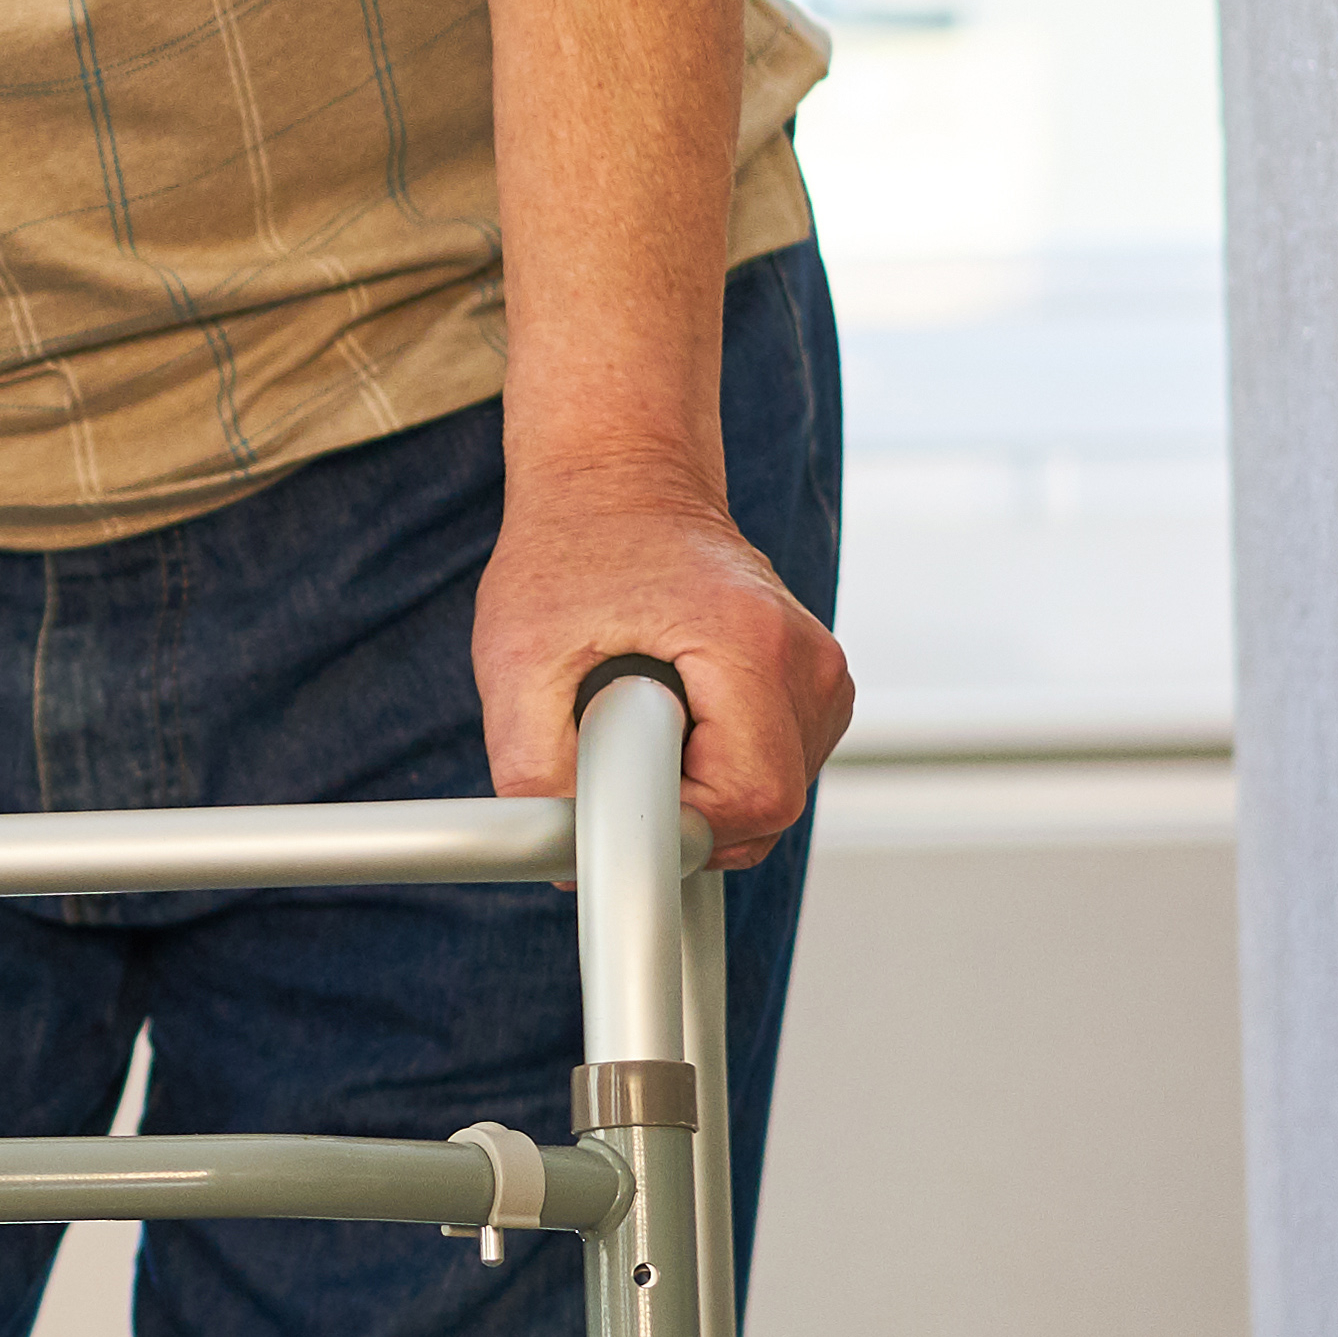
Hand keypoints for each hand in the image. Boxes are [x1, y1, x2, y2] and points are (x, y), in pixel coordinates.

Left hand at [472, 474, 853, 858]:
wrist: (619, 482)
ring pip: (773, 797)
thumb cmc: (570, 552)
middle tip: (612, 760)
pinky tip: (671, 721)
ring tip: (638, 722)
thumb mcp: (516, 656)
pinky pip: (773, 768)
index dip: (673, 827)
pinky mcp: (812, 688)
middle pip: (768, 808)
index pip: (748, 799)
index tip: (613, 803)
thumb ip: (535, 766)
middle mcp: (808, 662)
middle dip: (681, 811)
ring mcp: (820, 675)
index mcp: (751, 644)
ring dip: (697, 790)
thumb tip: (561, 854)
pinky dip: (716, 768)